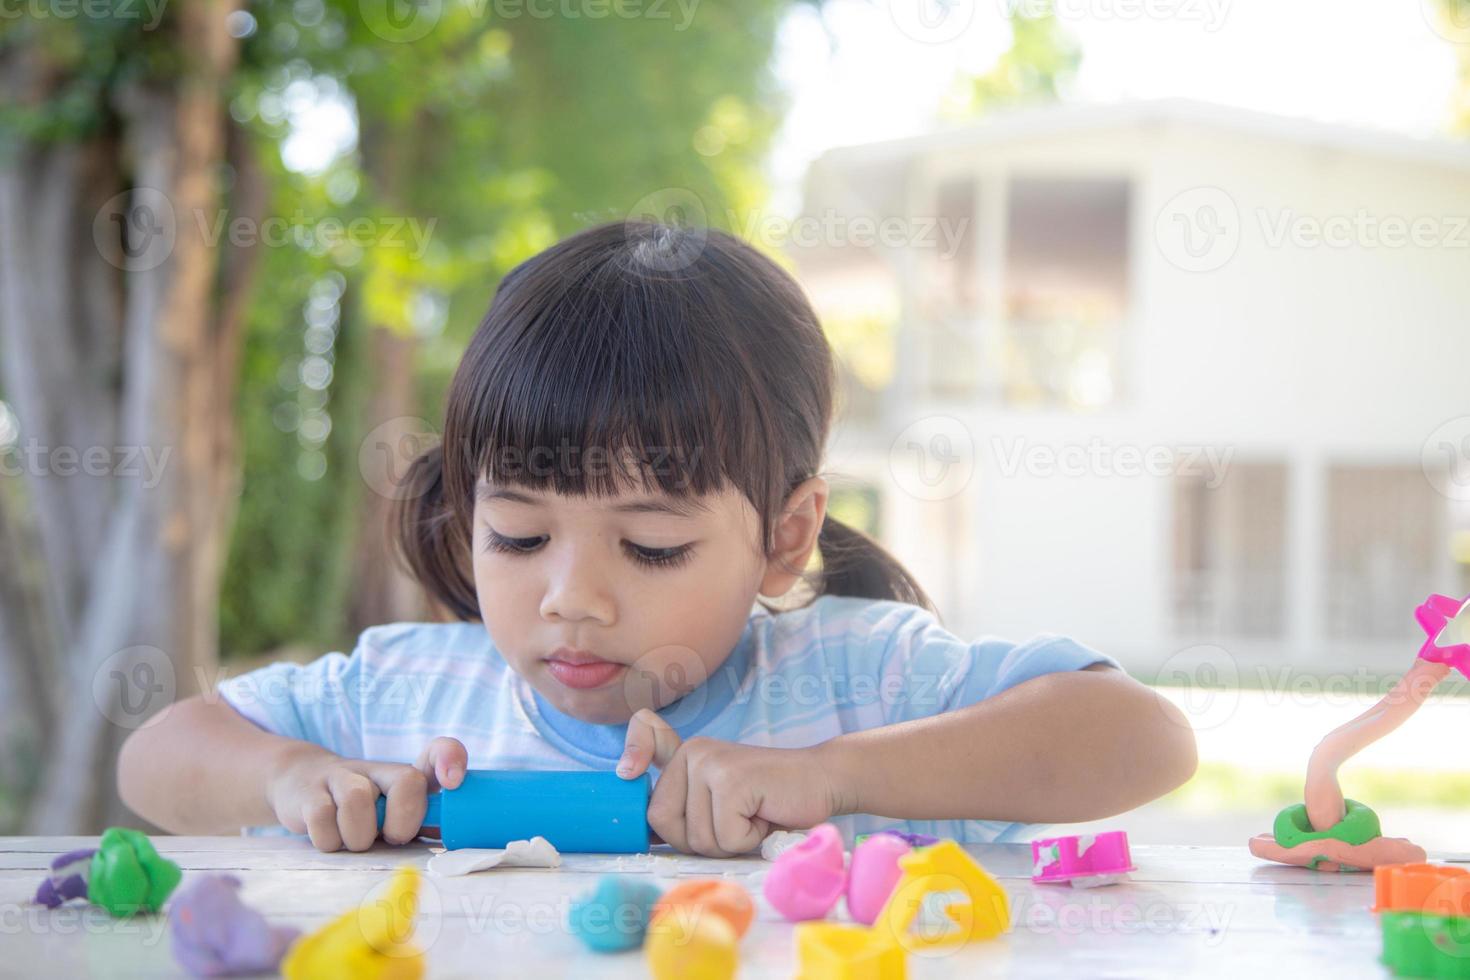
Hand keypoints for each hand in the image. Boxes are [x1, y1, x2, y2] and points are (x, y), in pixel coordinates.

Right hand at [266, 737, 466, 851]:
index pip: (437, 753)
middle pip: (407, 782)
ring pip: (358, 801)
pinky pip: (322, 820)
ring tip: (354, 841)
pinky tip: (329, 839)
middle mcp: (376, 770)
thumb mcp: (392, 813)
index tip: (453, 782)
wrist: (300, 785)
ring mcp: (340, 778)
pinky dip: (329, 840)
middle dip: (403, 821)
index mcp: (404, 776)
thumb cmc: (360, 811)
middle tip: (390, 838)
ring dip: (359, 835)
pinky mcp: (307, 794)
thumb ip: (421, 822)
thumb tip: (453, 841)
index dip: (450, 759)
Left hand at [617, 709, 842, 856]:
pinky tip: (766, 815)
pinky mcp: (732, 780)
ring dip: (731, 842)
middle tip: (736, 820)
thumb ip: (685, 796)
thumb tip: (641, 799)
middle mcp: (693, 753)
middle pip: (663, 822)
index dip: (634, 754)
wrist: (823, 781)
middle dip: (701, 840)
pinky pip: (725, 837)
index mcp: (685, 755)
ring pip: (697, 837)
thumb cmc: (771, 801)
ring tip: (755, 815)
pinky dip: (749, 840)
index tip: (627, 771)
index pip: (643, 760)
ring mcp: (711, 764)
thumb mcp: (722, 796)